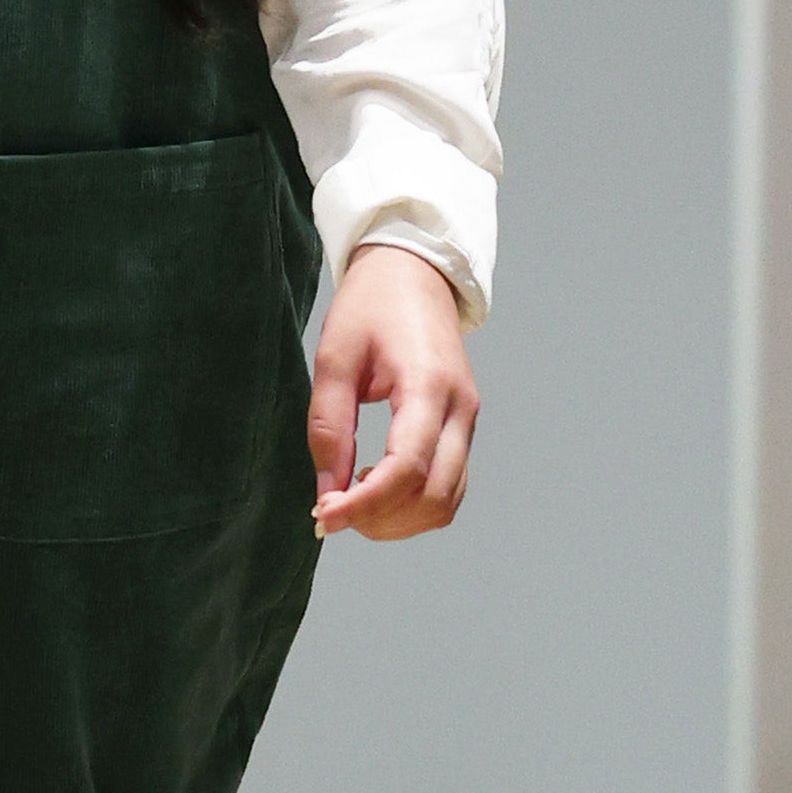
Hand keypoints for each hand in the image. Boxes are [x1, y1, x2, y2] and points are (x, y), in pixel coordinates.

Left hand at [307, 242, 478, 542]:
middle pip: (433, 496)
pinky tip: (376, 486)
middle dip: (380, 519)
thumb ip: (329, 425)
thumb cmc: (372, 306)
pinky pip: (449, 488)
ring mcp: (468, 421)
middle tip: (332, 510)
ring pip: (445, 501)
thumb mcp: (335, 357)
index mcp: (429, 384)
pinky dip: (414, 504)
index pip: (404, 468)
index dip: (364, 505)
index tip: (323, 517)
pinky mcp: (464, 429)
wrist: (414, 273)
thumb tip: (326, 491)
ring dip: (399, 519)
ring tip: (352, 499)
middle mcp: (460, 409)